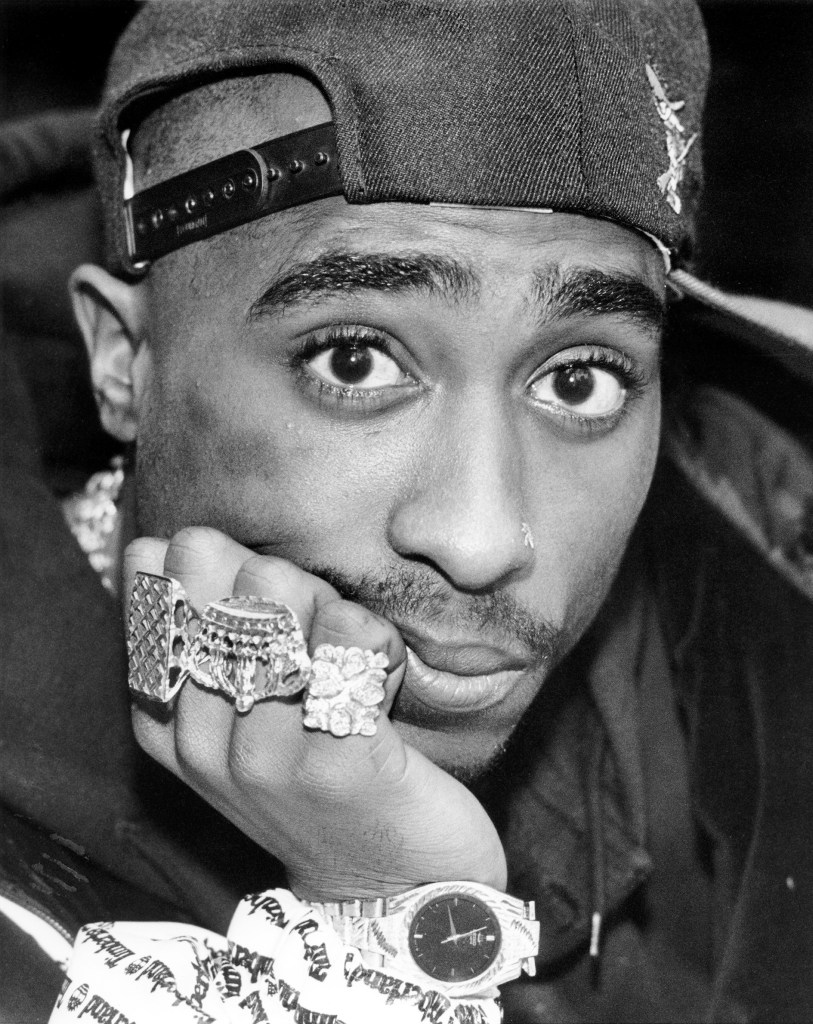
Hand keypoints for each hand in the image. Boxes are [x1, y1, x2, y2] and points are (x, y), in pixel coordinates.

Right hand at [124, 527, 506, 901]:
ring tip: (348, 666)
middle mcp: (202, 743)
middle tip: (317, 635)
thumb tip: (163, 544)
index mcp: (167, 724)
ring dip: (333, 612)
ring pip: (284, 598)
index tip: (265, 612)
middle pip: (231, 583)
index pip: (160, 591)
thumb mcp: (242, 716)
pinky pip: (350, 637)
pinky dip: (377, 641)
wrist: (390, 885)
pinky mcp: (337, 762)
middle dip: (287, 583)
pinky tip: (381, 682)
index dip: (223, 568)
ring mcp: (267, 757)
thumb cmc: (321, 774)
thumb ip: (206, 639)